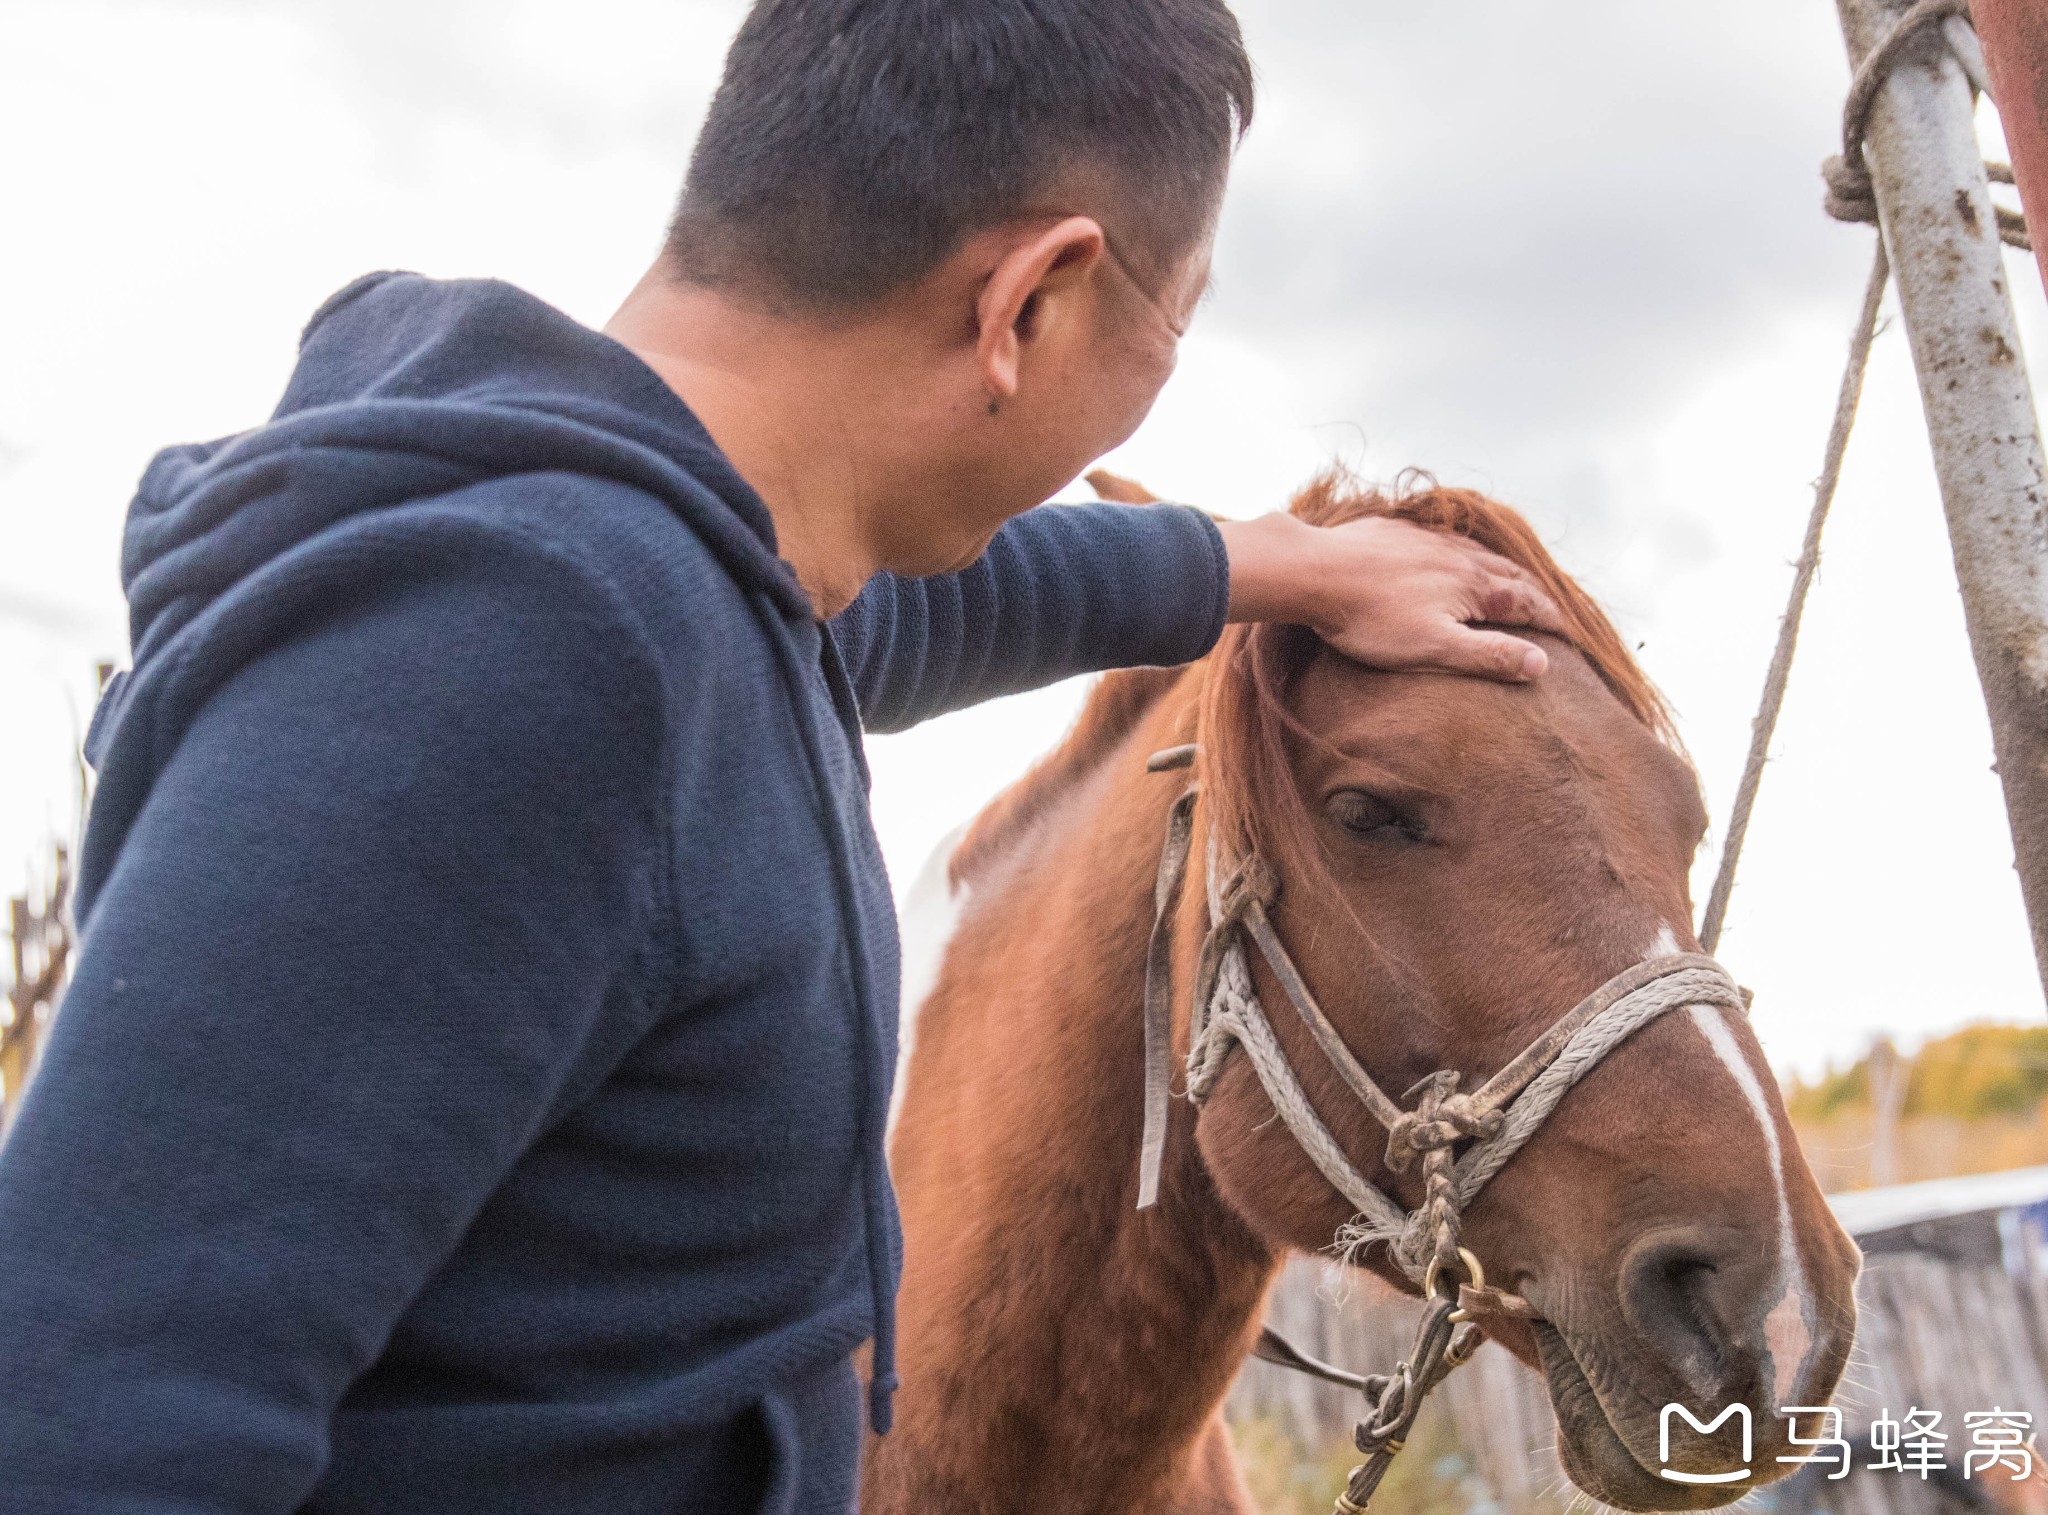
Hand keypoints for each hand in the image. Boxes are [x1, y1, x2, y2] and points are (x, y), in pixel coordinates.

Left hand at [1214, 512, 1566, 680]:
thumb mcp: (1435, 648)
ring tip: (1511, 581)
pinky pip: (1442, 539)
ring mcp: (1427, 539)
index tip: (1571, 635)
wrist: (1314, 570)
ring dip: (1502, 570)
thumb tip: (1541, 662)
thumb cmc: (1370, 620)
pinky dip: (1462, 552)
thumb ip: (1489, 655)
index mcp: (1475, 585)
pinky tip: (1451, 556)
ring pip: (1478, 553)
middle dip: (1535, 593)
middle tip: (1551, 609)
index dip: (1552, 621)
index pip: (1528, 603)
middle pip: (1510, 574)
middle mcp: (1459, 555)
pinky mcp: (1396, 531)